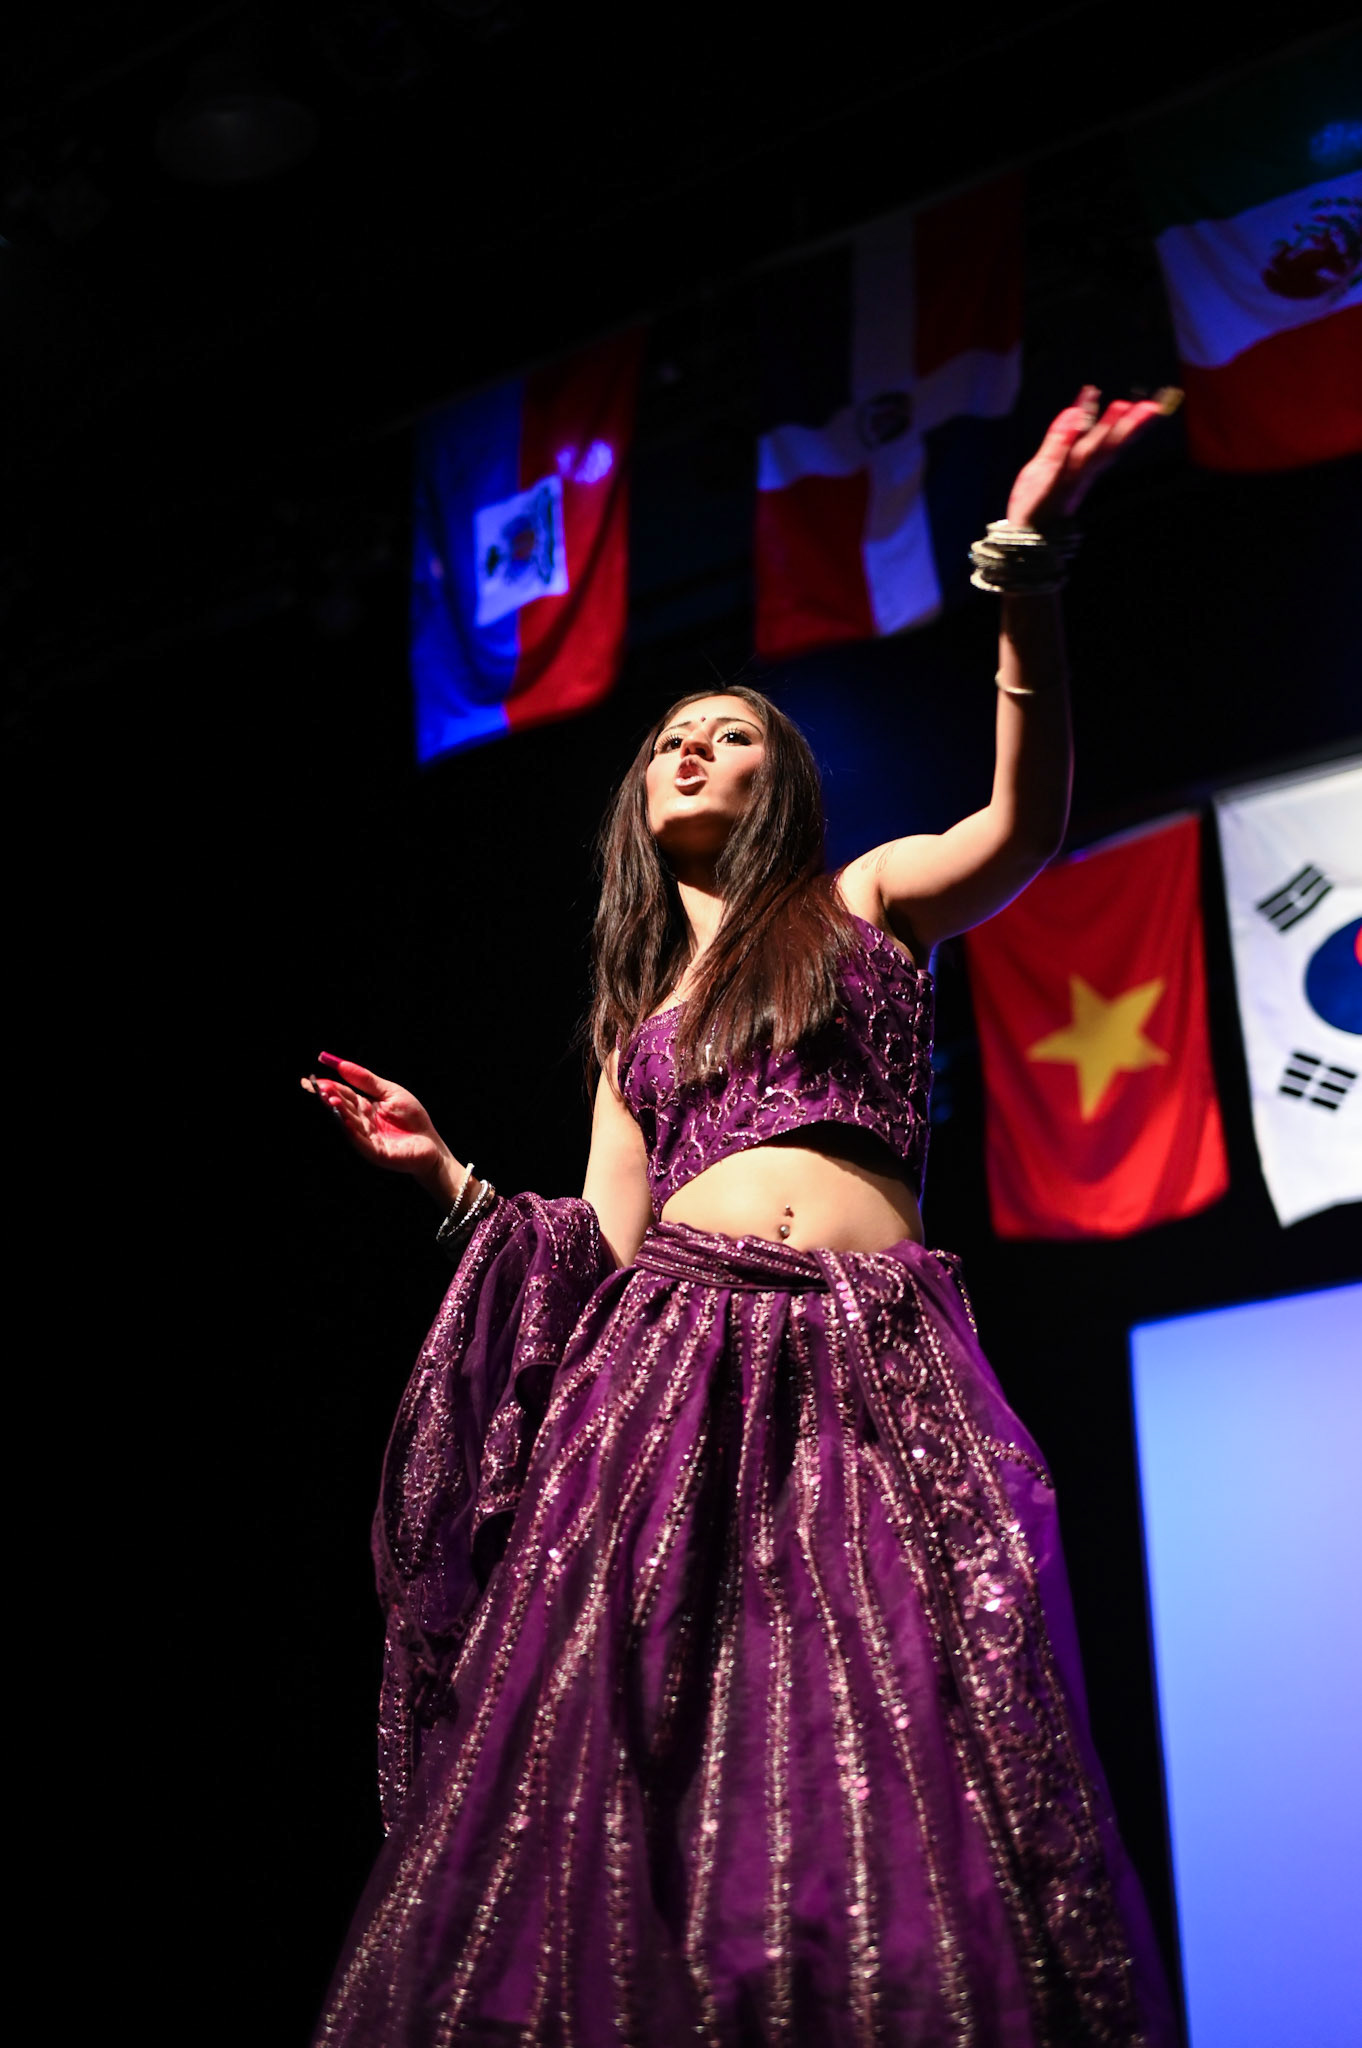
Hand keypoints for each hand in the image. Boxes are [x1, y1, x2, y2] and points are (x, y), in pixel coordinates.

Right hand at [301, 1052, 456, 1203]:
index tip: (313, 1078)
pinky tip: (343, 1120)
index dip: (329, 1086)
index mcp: (364, 1107)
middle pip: (341, 1107)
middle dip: (329, 1097)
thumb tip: (341, 1064)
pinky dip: (351, 1130)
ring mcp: (365, 1138)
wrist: (431, 1145)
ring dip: (338, 1111)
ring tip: (330, 1098)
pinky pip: (360, 1140)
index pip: (343, 1094)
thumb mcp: (391, 1092)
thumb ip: (367, 1080)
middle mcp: (360, 1122)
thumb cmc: (413, 1118)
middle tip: (318, 1087)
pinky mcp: (374, 1152)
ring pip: (347, 1122)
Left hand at [1006, 384, 1169, 530]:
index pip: (1106, 443)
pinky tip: (1075, 418)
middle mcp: (1080, 475)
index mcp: (1081, 469)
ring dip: (1105, 429)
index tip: (1148, 406)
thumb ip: (1059, 439)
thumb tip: (1074, 411)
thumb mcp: (1045, 465)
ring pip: (1091, 452)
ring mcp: (1067, 481)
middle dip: (1128, 427)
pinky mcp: (1049, 486)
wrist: (1023, 538)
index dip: (1126, 424)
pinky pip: (1060, 461)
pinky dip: (1067, 440)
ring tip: (1121, 406)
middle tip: (1150, 406)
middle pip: (1107, 448)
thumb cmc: (1035, 503)